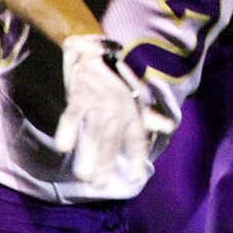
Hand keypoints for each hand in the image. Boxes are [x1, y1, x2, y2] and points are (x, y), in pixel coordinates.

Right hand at [54, 34, 156, 187]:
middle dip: (107, 163)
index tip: (136, 177)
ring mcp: (97, 102)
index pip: (137, 137)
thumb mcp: (137, 94)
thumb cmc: (117, 76)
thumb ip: (148, 115)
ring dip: (89, 153)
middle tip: (100, 185)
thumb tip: (167, 128)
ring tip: (84, 175)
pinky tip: (64, 147)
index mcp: (133, 109)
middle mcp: (118, 107)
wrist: (94, 47)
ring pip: (94, 131)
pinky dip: (68, 129)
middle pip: (113, 139)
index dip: (138, 157)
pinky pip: (73, 115)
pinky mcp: (78, 96)